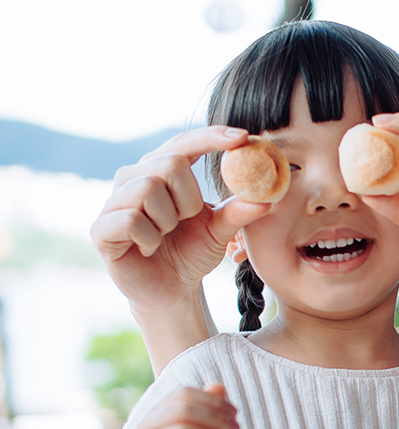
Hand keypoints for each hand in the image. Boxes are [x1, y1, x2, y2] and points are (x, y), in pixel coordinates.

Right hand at [90, 127, 270, 315]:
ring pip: (148, 189)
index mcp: (160, 171)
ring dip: (168, 220)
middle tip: (186, 220)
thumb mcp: (219, 231)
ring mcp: (113, 201)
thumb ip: (237, 212)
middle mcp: (132, 178)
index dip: (211, 137)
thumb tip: (267, 198)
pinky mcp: (101, 228)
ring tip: (165, 235)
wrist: (170, 290)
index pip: (184, 143)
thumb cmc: (190, 253)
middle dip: (188, 198)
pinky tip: (149, 249)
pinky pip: (131, 219)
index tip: (241, 138)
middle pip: (167, 164)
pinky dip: (150, 237)